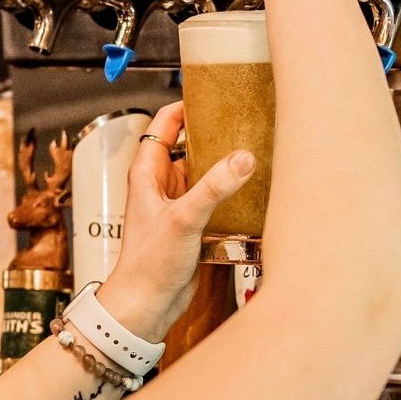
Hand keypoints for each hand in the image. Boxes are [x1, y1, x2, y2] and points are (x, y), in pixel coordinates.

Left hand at [97, 101, 252, 342]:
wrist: (147, 305)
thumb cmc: (149, 263)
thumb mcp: (184, 218)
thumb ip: (215, 187)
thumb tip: (243, 158)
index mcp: (148, 173)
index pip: (163, 125)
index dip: (184, 107)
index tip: (211, 94)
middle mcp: (161, 185)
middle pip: (189, 147)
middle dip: (213, 135)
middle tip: (244, 120)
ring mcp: (177, 205)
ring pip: (203, 174)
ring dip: (223, 166)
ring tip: (254, 150)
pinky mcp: (192, 226)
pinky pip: (213, 200)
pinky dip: (229, 193)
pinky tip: (251, 191)